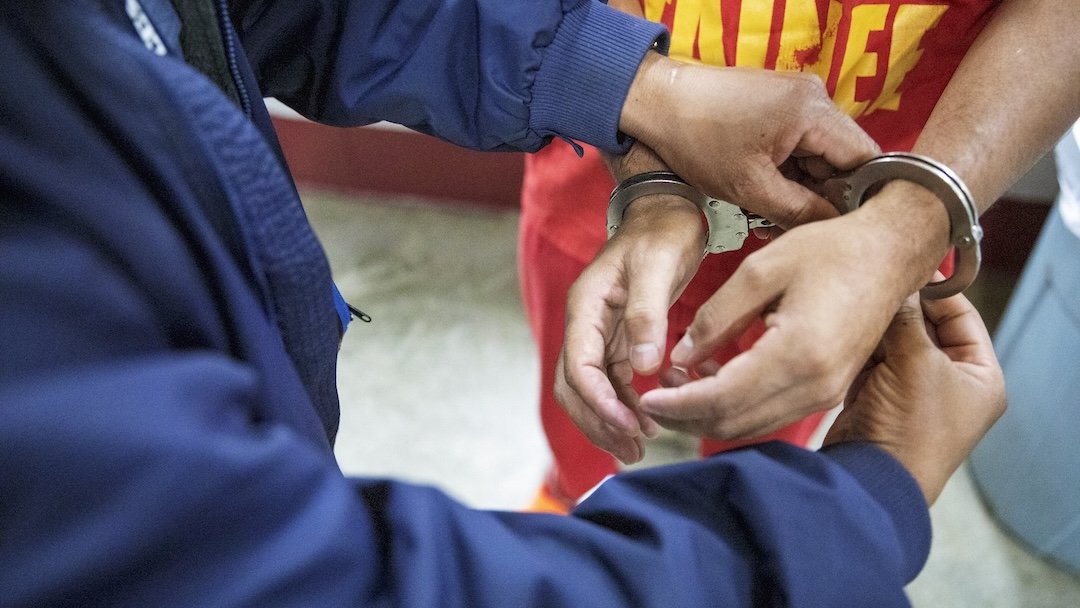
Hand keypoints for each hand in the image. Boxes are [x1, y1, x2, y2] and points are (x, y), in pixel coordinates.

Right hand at [554, 191, 705, 463]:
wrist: (666, 212)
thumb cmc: (661, 232)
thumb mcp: (657, 267)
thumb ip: (649, 316)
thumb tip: (645, 366)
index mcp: (585, 307)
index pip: (578, 366)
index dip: (599, 402)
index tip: (628, 425)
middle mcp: (585, 324)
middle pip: (575, 387)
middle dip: (599, 422)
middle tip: (633, 450)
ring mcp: (599, 333)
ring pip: (592, 390)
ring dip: (611, 420)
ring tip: (642, 445)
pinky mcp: (618, 339)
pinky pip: (613, 381)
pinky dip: (626, 404)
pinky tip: (649, 420)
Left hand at [621, 53, 879, 228]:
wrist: (659, 104)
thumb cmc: (696, 138)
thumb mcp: (750, 188)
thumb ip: (800, 210)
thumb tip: (832, 228)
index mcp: (814, 112)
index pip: (864, 161)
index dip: (855, 199)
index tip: (839, 230)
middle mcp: (815, 98)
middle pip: (843, 160)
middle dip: (823, 198)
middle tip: (795, 229)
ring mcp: (798, 99)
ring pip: (820, 157)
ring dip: (801, 189)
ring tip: (770, 218)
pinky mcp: (781, 106)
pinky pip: (800, 146)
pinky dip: (787, 174)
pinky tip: (764, 199)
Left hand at [635, 195, 939, 440]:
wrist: (893, 253)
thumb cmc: (830, 251)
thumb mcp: (762, 269)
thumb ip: (715, 316)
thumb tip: (680, 357)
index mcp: (798, 353)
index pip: (723, 399)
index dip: (679, 404)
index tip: (647, 397)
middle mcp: (815, 385)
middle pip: (734, 423)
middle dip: (686, 417)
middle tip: (652, 396)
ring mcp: (825, 393)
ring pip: (751, 425)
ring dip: (708, 415)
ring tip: (676, 384)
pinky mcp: (828, 392)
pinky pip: (771, 414)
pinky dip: (736, 407)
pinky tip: (712, 379)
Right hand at [823, 289, 1004, 503]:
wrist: (874, 477)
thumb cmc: (912, 429)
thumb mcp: (916, 362)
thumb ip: (906, 318)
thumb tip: (897, 282)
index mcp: (980, 376)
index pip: (961, 316)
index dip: (936, 290)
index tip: (908, 268)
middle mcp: (950, 382)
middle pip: (924, 326)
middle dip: (900, 308)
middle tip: (874, 283)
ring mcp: (912, 390)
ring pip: (894, 341)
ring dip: (877, 327)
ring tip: (856, 303)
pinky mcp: (879, 397)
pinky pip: (872, 359)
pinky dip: (861, 346)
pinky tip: (847, 329)